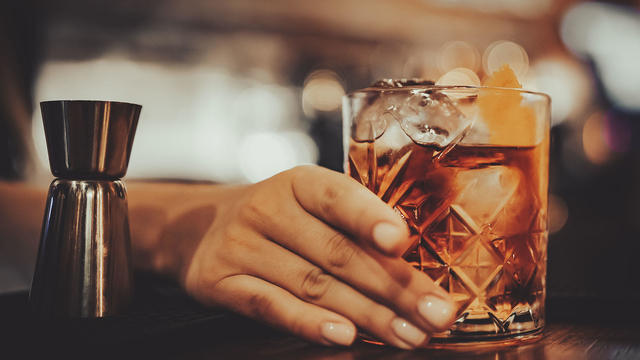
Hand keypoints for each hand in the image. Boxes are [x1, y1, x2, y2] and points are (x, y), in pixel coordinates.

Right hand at [132, 166, 455, 348]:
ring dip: (366, 314)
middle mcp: (266, 208)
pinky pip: (271, 306)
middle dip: (393, 287)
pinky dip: (310, 323)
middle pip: (337, 252)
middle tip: (435, 314)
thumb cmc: (278, 218)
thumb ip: (351, 223)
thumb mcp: (308, 203)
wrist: (202, 226)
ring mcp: (240, 245)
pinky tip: (346, 337)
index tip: (404, 243)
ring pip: (312, 284)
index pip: (338, 196)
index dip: (370, 217)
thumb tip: (411, 257)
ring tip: (407, 334)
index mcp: (298, 182)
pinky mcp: (220, 281)